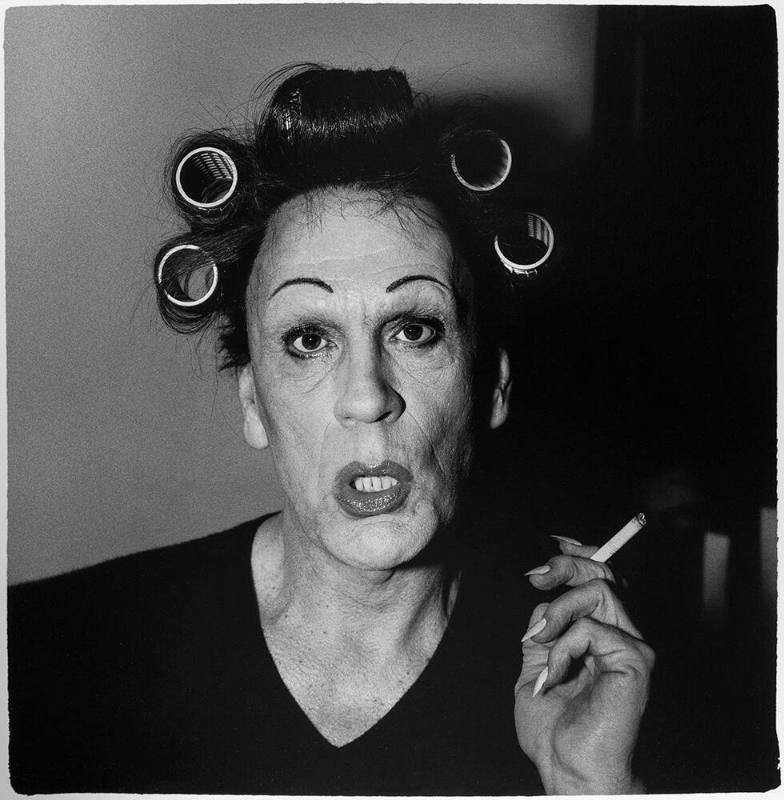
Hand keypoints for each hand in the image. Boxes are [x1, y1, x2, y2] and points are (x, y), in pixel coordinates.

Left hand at [515, 540, 653, 793]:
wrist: (568, 770)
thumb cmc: (552, 729)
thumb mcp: (535, 665)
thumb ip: (542, 631)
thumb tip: (540, 596)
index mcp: (601, 635)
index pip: (601, 578)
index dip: (580, 555)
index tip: (553, 549)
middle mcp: (622, 635)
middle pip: (604, 573)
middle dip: (566, 565)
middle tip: (537, 577)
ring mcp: (632, 646)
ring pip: (598, 590)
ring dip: (557, 611)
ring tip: (539, 642)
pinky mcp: (634, 661)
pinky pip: (590, 628)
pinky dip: (562, 647)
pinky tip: (554, 676)